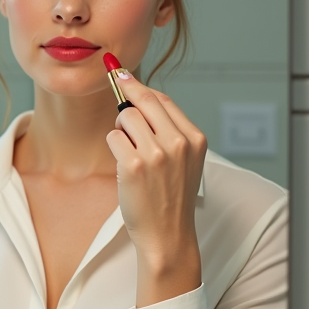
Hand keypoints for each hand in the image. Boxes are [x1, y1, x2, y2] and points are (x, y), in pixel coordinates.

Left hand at [104, 73, 205, 306]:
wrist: (168, 234)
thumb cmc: (171, 196)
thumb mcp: (184, 159)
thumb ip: (169, 129)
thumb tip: (142, 95)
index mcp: (195, 138)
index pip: (163, 99)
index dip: (139, 86)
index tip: (122, 74)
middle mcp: (178, 142)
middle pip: (143, 99)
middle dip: (125, 93)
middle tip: (114, 81)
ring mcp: (156, 154)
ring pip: (125, 116)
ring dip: (120, 129)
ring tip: (129, 151)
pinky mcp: (133, 166)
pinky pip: (113, 137)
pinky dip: (113, 146)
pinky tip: (123, 164)